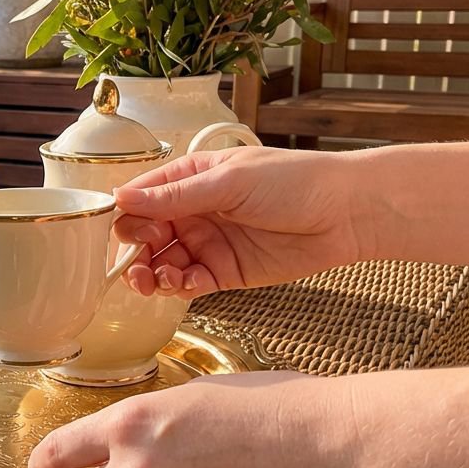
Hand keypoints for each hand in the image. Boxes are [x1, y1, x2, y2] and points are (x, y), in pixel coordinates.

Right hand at [113, 146, 370, 298]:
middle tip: (139, 266)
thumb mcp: (228, 182)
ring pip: (163, 265)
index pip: (140, 200)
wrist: (346, 212)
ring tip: (159, 281)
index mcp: (189, 180)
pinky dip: (180, 288)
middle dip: (135, 254)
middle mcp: (193, 212)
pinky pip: (189, 284)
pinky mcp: (225, 272)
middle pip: (145, 238)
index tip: (128, 234)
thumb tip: (122, 197)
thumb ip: (175, 196)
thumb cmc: (294, 181)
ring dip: (153, 275)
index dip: (127, 218)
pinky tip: (187, 284)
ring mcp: (208, 243)